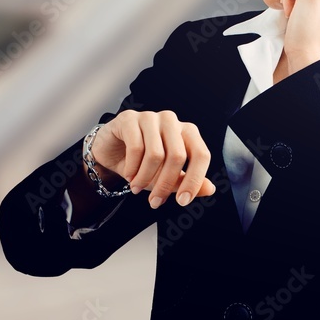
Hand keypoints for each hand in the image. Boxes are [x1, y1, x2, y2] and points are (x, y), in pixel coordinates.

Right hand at [90, 110, 215, 208]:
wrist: (110, 150)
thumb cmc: (142, 161)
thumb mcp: (165, 175)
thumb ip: (186, 180)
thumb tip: (209, 189)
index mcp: (188, 132)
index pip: (201, 154)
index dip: (194, 179)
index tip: (183, 201)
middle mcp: (173, 122)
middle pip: (178, 156)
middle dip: (165, 184)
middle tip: (155, 202)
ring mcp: (152, 118)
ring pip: (156, 154)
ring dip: (145, 178)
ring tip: (137, 188)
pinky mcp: (130, 119)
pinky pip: (136, 148)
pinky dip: (133, 168)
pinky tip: (129, 176)